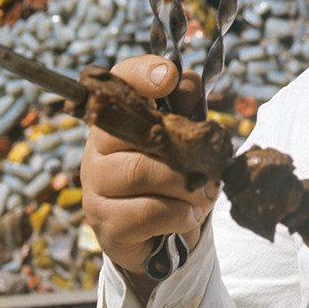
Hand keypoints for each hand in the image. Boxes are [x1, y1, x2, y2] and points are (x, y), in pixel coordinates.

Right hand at [80, 54, 219, 297]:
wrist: (160, 234)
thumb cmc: (174, 173)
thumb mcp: (186, 137)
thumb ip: (186, 106)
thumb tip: (184, 82)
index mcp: (120, 118)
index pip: (120, 80)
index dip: (142, 73)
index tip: (169, 77)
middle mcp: (98, 148)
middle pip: (137, 132)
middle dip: (184, 148)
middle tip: (212, 165)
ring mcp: (96, 186)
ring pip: (141, 172)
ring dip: (185, 184)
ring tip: (205, 192)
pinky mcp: (105, 223)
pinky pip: (146, 212)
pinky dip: (179, 213)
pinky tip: (189, 215)